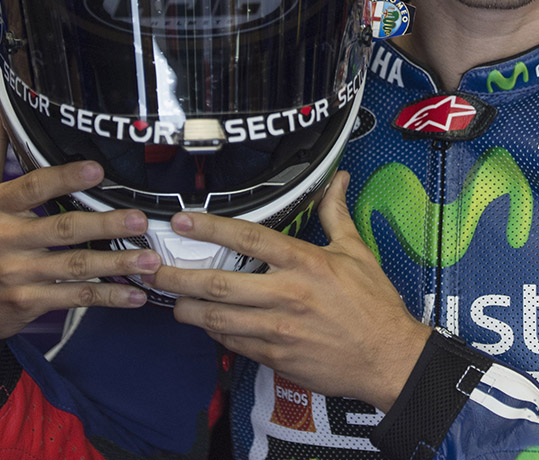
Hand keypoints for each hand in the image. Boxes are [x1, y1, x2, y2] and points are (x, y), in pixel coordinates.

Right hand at [0, 95, 159, 380]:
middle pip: (63, 229)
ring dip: (116, 263)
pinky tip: (135, 295)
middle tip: (141, 219)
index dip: (64, 179)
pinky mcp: (28, 303)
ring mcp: (16, 275)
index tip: (97, 169)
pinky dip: (107, 297)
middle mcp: (4, 241)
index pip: (32, 188)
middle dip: (105, 224)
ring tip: (150, 260)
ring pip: (74, 267)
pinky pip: (73, 298)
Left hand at [151, 171, 430, 411]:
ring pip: (217, 318)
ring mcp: (278, 329)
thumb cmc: (374, 304)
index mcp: (305, 263)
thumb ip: (336, 214)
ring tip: (169, 300)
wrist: (388, 358)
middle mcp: (287, 295)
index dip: (211, 229)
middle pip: (219, 284)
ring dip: (187, 309)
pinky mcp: (275, 356)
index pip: (249, 239)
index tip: (182, 221)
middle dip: (178, 277)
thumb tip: (338, 179)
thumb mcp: (357, 252)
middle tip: (150, 269)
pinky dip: (215, 332)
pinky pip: (233, 343)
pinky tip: (206, 323)